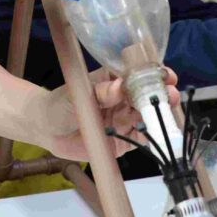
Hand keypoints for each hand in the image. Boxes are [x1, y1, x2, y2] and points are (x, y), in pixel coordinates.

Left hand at [43, 67, 180, 160]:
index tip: (166, 75)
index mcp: (114, 81)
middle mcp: (123, 100)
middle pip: (148, 97)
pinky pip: (140, 140)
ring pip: (147, 118)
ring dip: (159, 117)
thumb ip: (100, 92)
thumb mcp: (79, 94)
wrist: (46, 129)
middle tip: (171, 96)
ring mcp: (123, 121)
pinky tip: (158, 135)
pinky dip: (151, 138)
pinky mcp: (121, 141)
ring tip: (167, 116)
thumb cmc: (61, 103)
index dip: (154, 74)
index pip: (138, 76)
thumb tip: (119, 87)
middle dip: (162, 95)